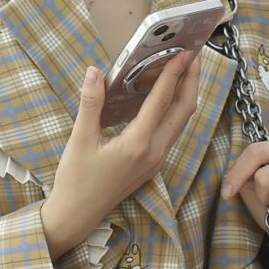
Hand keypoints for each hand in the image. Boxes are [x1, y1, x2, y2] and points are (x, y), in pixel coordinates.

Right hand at [41, 53, 202, 253]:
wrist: (77, 215)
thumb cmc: (76, 179)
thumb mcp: (79, 139)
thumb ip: (90, 103)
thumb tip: (95, 71)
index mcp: (137, 144)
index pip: (161, 101)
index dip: (173, 74)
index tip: (183, 53)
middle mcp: (154, 152)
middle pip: (183, 111)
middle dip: (190, 81)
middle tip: (193, 55)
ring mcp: (156, 160)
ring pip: (180, 122)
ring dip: (185, 95)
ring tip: (184, 71)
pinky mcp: (152, 164)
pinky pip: (171, 131)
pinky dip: (173, 110)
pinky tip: (165, 98)